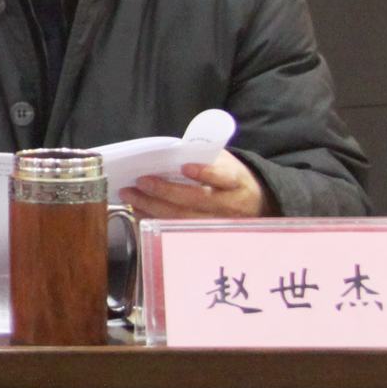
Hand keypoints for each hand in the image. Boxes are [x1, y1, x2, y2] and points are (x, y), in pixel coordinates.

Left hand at [124, 150, 266, 220]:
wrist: (256, 205)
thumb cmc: (231, 178)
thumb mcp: (226, 162)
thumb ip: (204, 156)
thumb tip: (169, 152)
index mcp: (236, 181)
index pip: (223, 177)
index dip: (206, 173)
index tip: (185, 167)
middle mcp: (229, 205)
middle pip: (196, 200)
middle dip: (165, 191)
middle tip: (140, 181)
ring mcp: (217, 223)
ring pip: (182, 218)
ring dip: (152, 207)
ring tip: (130, 195)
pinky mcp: (205, 235)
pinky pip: (176, 230)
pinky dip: (154, 220)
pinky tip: (137, 211)